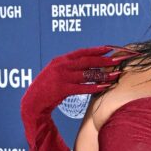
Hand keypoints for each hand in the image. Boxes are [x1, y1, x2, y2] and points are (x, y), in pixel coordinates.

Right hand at [20, 44, 137, 143]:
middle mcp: (61, 66)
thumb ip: (69, 69)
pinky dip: (94, 87)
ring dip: (103, 75)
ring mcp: (61, 77)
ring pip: (86, 74)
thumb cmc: (47, 89)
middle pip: (87, 61)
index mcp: (60, 60)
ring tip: (116, 75)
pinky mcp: (61, 90)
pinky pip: (82, 88)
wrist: (32, 101)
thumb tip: (87, 67)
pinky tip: (104, 87)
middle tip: (118, 60)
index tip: (109, 48)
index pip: (81, 52)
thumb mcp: (56, 74)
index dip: (96, 50)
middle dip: (104, 60)